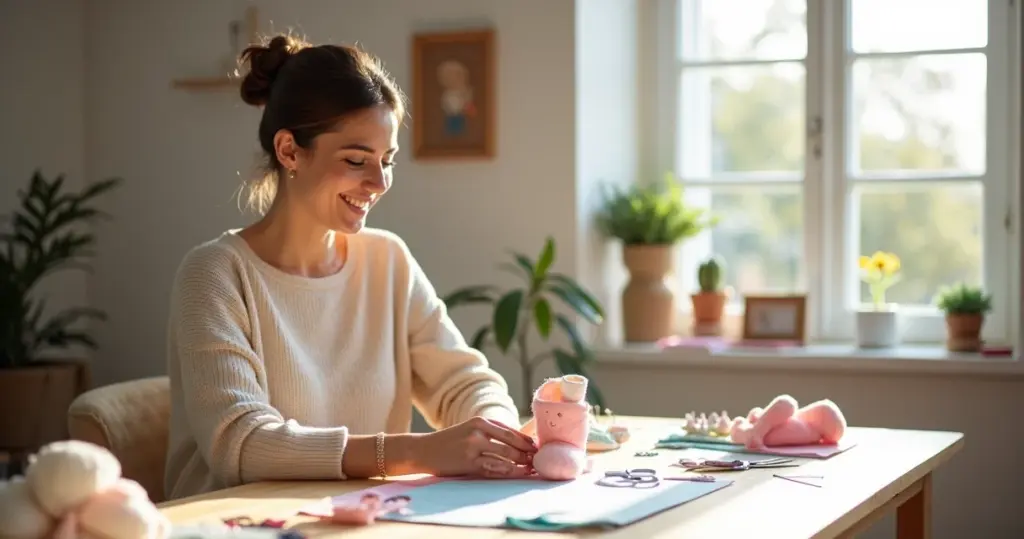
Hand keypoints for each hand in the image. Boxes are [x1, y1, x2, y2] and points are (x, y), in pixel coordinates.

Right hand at [417, 416, 537, 477]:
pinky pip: (494, 468)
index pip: (511, 431)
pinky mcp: (468, 462)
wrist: (423, 450)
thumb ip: (490, 434)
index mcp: (480, 421)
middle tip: (538, 460)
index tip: (538, 448)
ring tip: (531, 469)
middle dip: (527, 453)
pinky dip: (508, 471)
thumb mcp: (469, 430)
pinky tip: (517, 474)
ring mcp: (473, 446)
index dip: (526, 441)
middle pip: (512, 442)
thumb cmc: (449, 442)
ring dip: (522, 463)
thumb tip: (518, 442)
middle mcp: (478, 431)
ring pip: (506, 455)